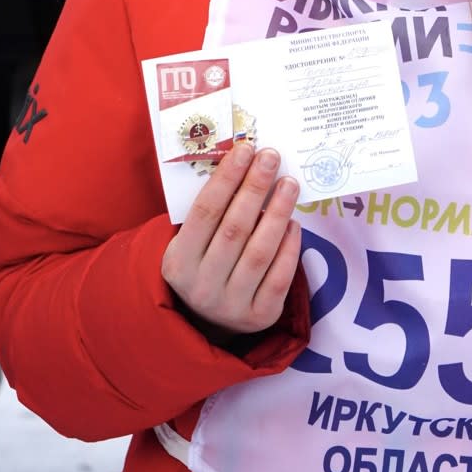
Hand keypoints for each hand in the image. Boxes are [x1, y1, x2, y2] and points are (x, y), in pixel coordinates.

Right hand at [162, 142, 301, 335]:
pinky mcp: (260, 317)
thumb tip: (245, 163)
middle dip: (255, 188)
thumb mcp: (193, 242)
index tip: (246, 149)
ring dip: (277, 212)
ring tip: (290, 183)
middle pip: (235, 228)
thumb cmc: (203, 264)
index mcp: (178, 262)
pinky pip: (279, 277)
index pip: (204, 212)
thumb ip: (212, 211)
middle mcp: (202, 286)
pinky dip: (289, 247)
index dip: (227, 178)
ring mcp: (232, 305)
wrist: (207, 321)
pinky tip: (294, 222)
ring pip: (260, 251)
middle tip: (272, 158)